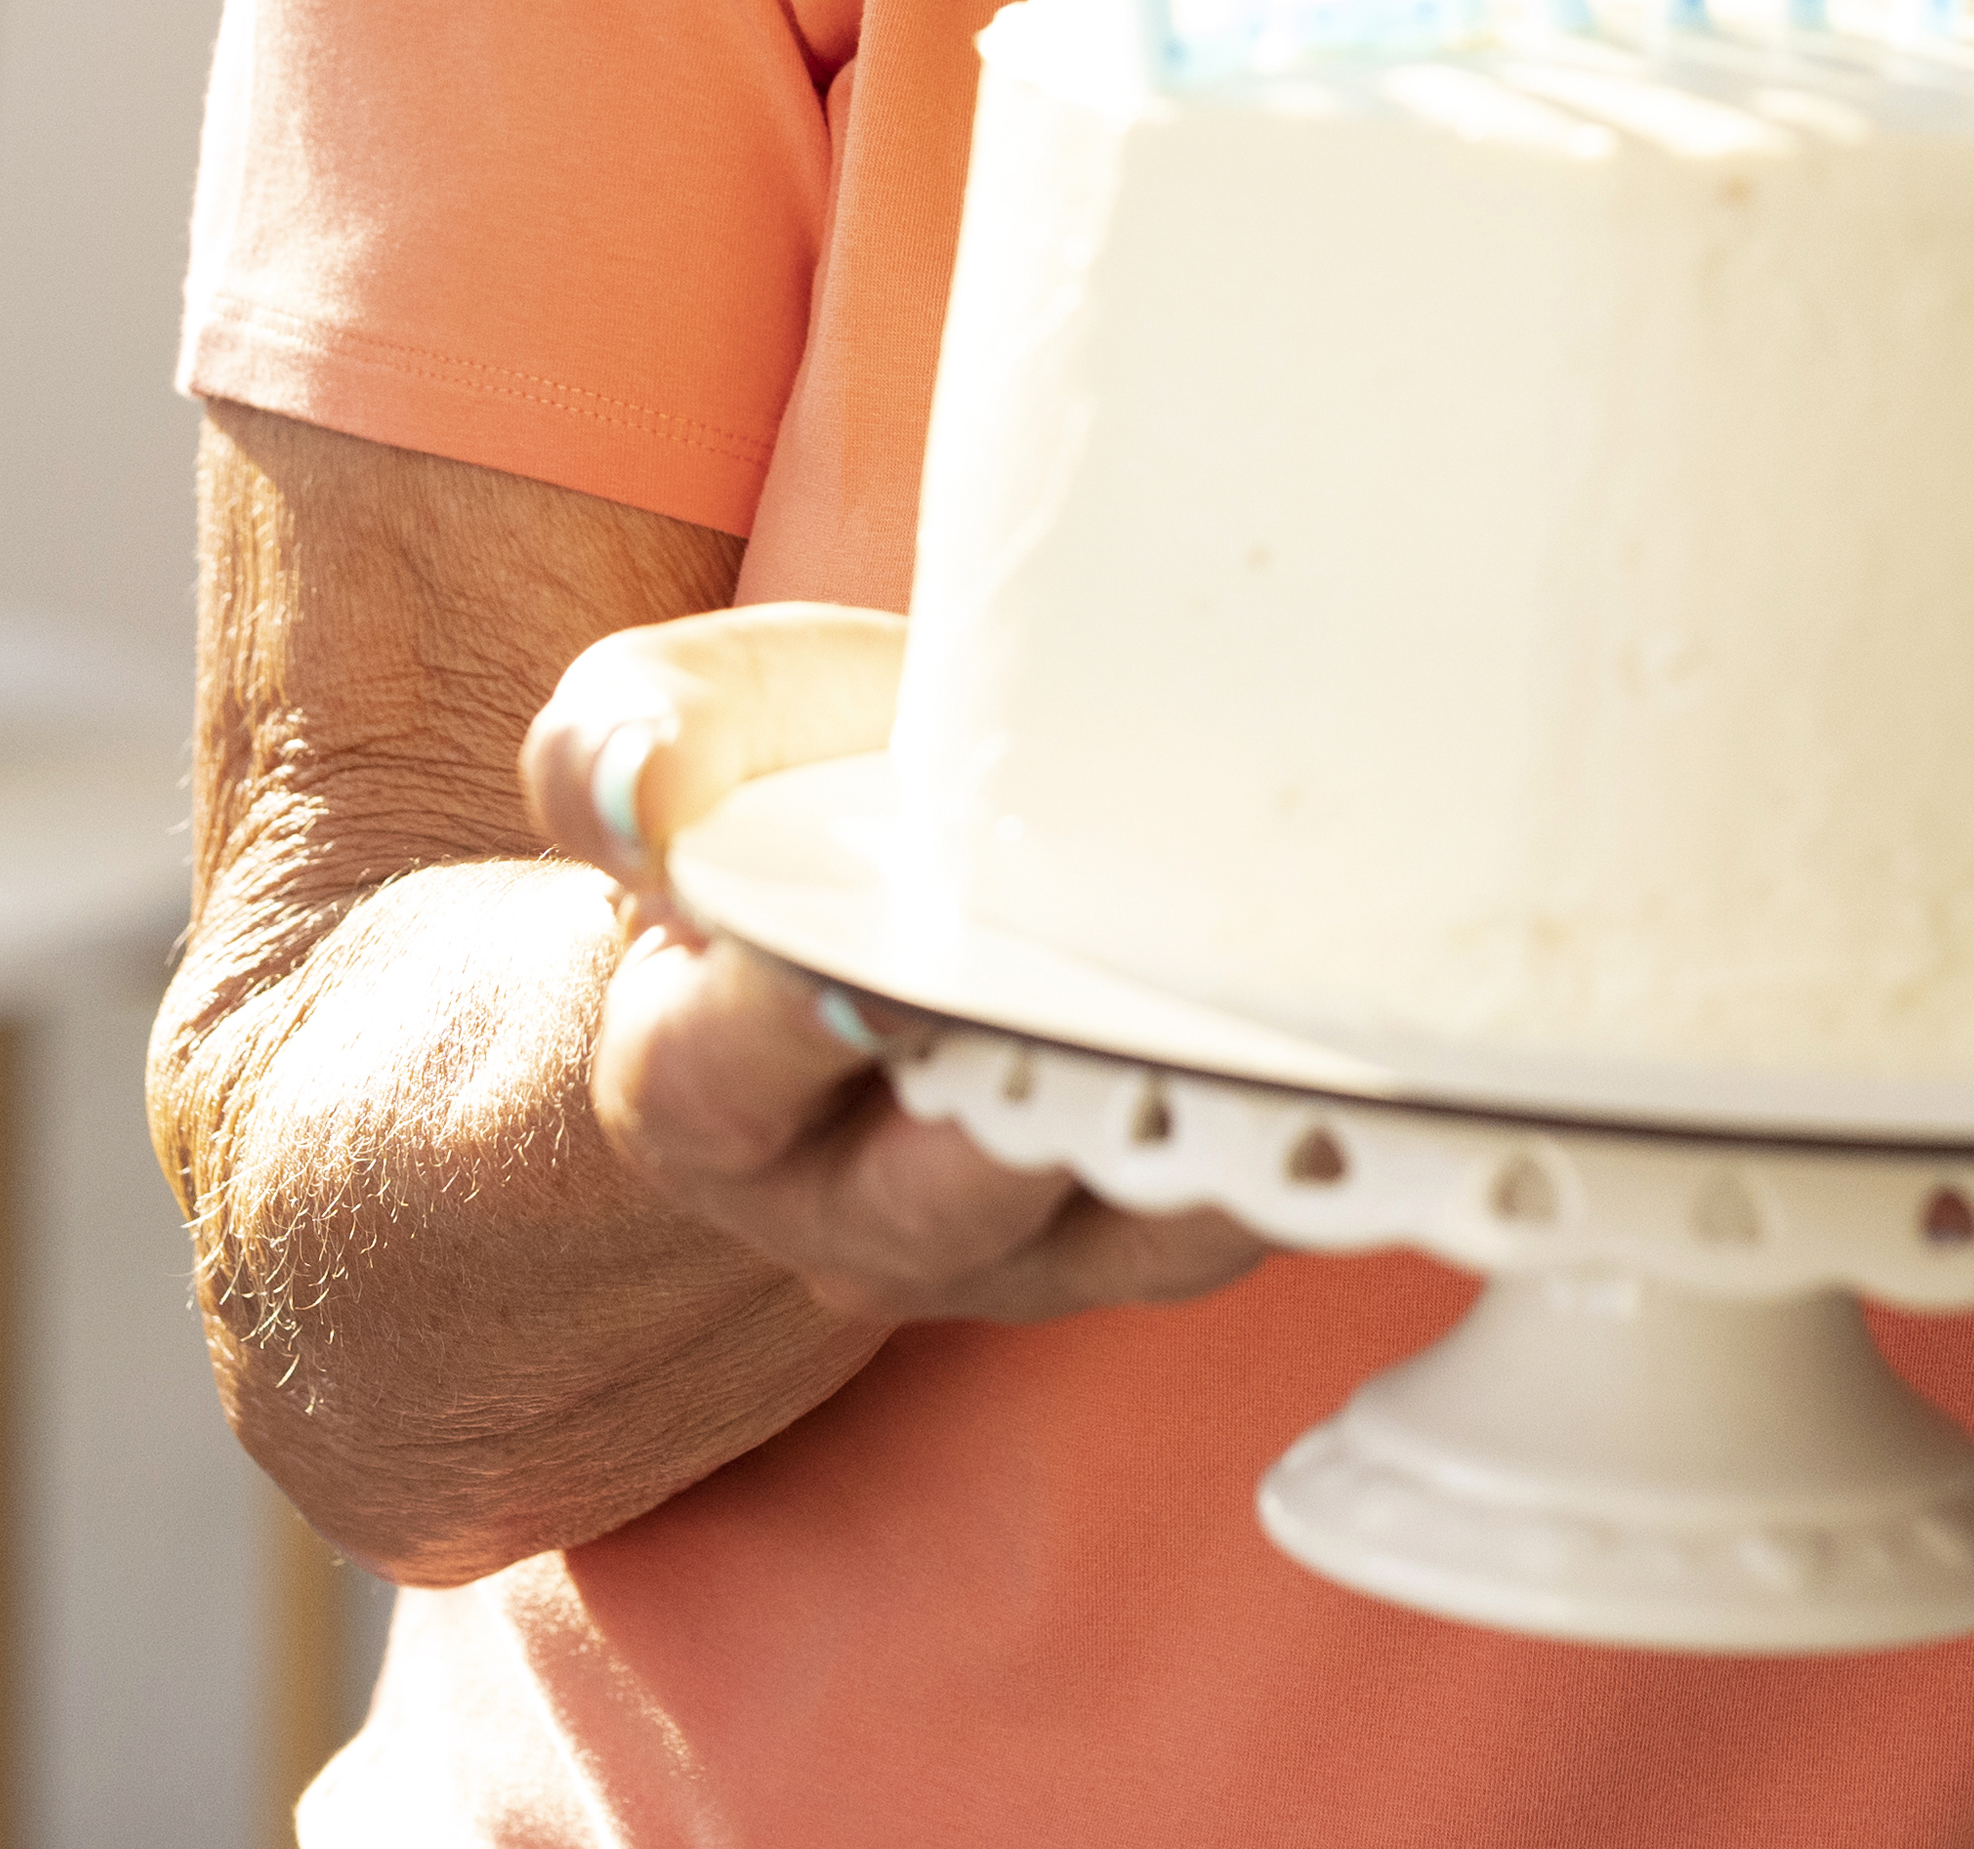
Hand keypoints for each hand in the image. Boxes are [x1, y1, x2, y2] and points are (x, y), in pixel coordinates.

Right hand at [518, 605, 1269, 1336]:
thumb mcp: (664, 726)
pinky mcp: (1150, 1239)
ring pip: (1109, 1233)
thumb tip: (639, 793)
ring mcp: (1012, 1246)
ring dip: (1194, 1143)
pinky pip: (1231, 1224)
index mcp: (697, 1085)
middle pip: (937, 1197)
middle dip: (1026, 1105)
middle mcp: (850, 1208)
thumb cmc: (773, 794)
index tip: (861, 970)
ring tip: (1270, 1042)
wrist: (887, 876)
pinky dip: (1299, 1152)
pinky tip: (1362, 1064)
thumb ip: (611, 751)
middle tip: (1112, 1012)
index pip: (713, 1078)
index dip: (782, 1031)